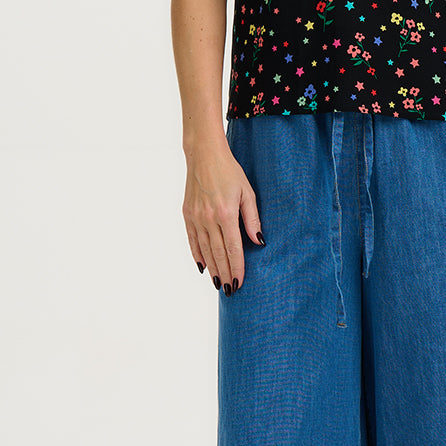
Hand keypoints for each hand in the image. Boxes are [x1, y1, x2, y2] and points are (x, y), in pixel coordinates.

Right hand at [182, 135, 263, 294]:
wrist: (204, 155)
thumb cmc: (230, 172)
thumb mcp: (248, 192)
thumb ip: (252, 219)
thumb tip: (259, 242)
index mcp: (226, 214)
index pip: (233, 249)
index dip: (237, 268)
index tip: (240, 282)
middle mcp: (209, 219)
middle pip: (218, 254)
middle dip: (225, 274)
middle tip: (230, 290)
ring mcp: (196, 217)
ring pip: (205, 250)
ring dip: (213, 269)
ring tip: (219, 283)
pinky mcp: (187, 214)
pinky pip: (192, 240)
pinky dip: (198, 255)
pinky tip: (204, 267)